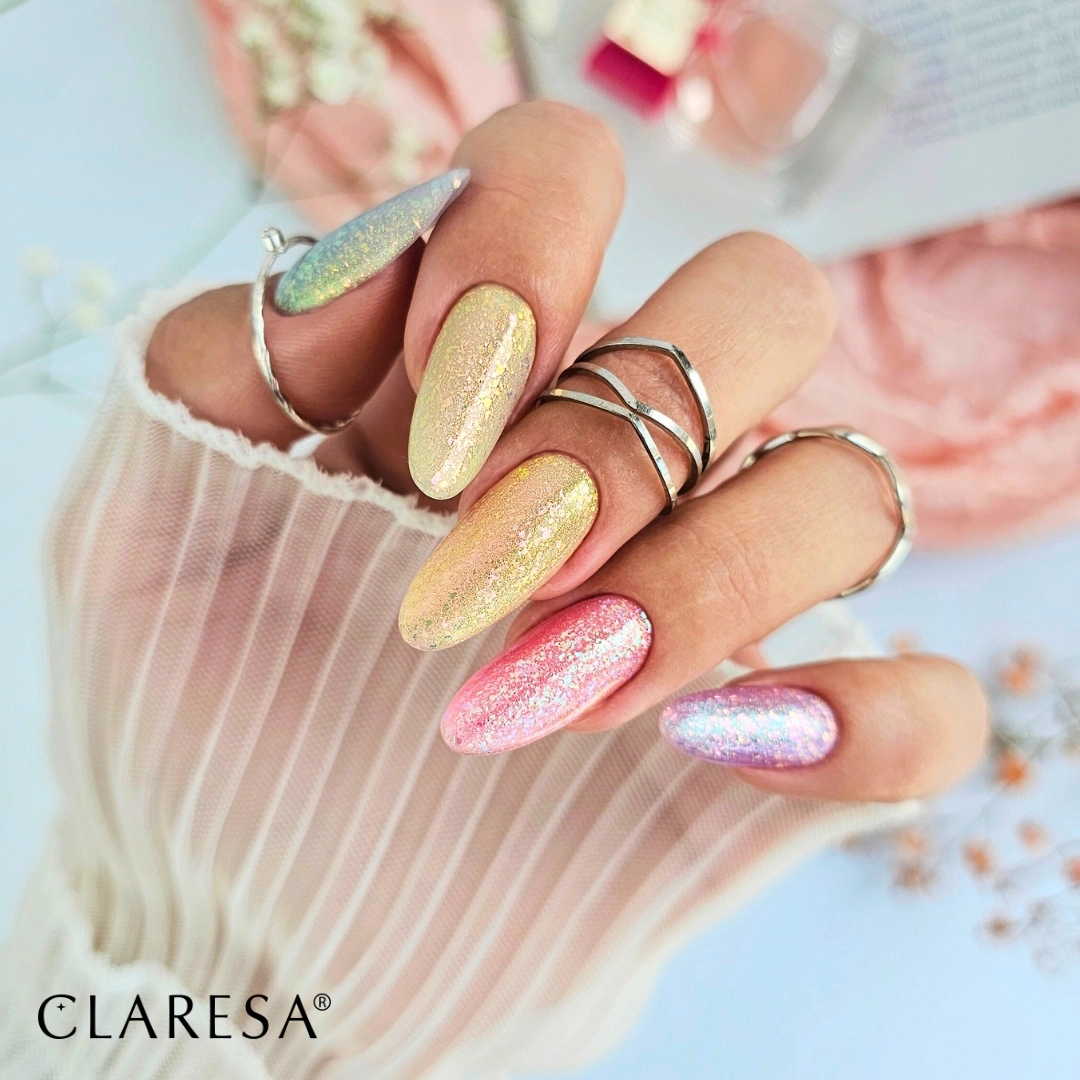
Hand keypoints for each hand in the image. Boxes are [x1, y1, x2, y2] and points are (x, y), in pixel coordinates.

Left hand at [148, 100, 986, 801]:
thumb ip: (230, 360)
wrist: (260, 909)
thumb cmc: (202, 710)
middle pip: (762, 300)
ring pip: (851, 488)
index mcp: (486, 366)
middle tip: (502, 559)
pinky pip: (924, 704)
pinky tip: (729, 752)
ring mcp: (717, 593)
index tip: (431, 419)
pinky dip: (867, 721)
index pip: (567, 176)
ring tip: (561, 685)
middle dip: (629, 427)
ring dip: (715, 580)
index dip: (523, 249)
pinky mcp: (779, 749)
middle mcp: (628, 451)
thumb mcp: (146, 517)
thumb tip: (376, 265)